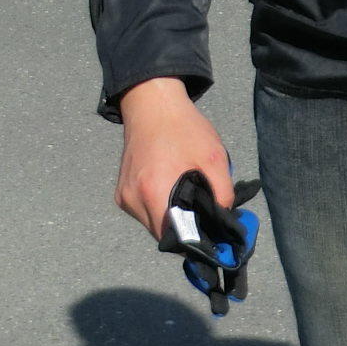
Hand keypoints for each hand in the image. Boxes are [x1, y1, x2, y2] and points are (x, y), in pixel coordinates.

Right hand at [115, 78, 232, 238]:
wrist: (153, 106)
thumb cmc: (184, 129)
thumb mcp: (214, 157)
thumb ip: (222, 192)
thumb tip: (224, 216)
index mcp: (153, 192)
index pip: (172, 236)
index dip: (193, 238)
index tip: (210, 233)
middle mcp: (133, 199)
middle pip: (161, 232)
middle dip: (184, 227)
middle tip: (204, 213)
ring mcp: (124, 197)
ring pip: (152, 223)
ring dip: (171, 217)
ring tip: (188, 196)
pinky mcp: (121, 192)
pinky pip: (143, 211)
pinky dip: (159, 206)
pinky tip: (172, 188)